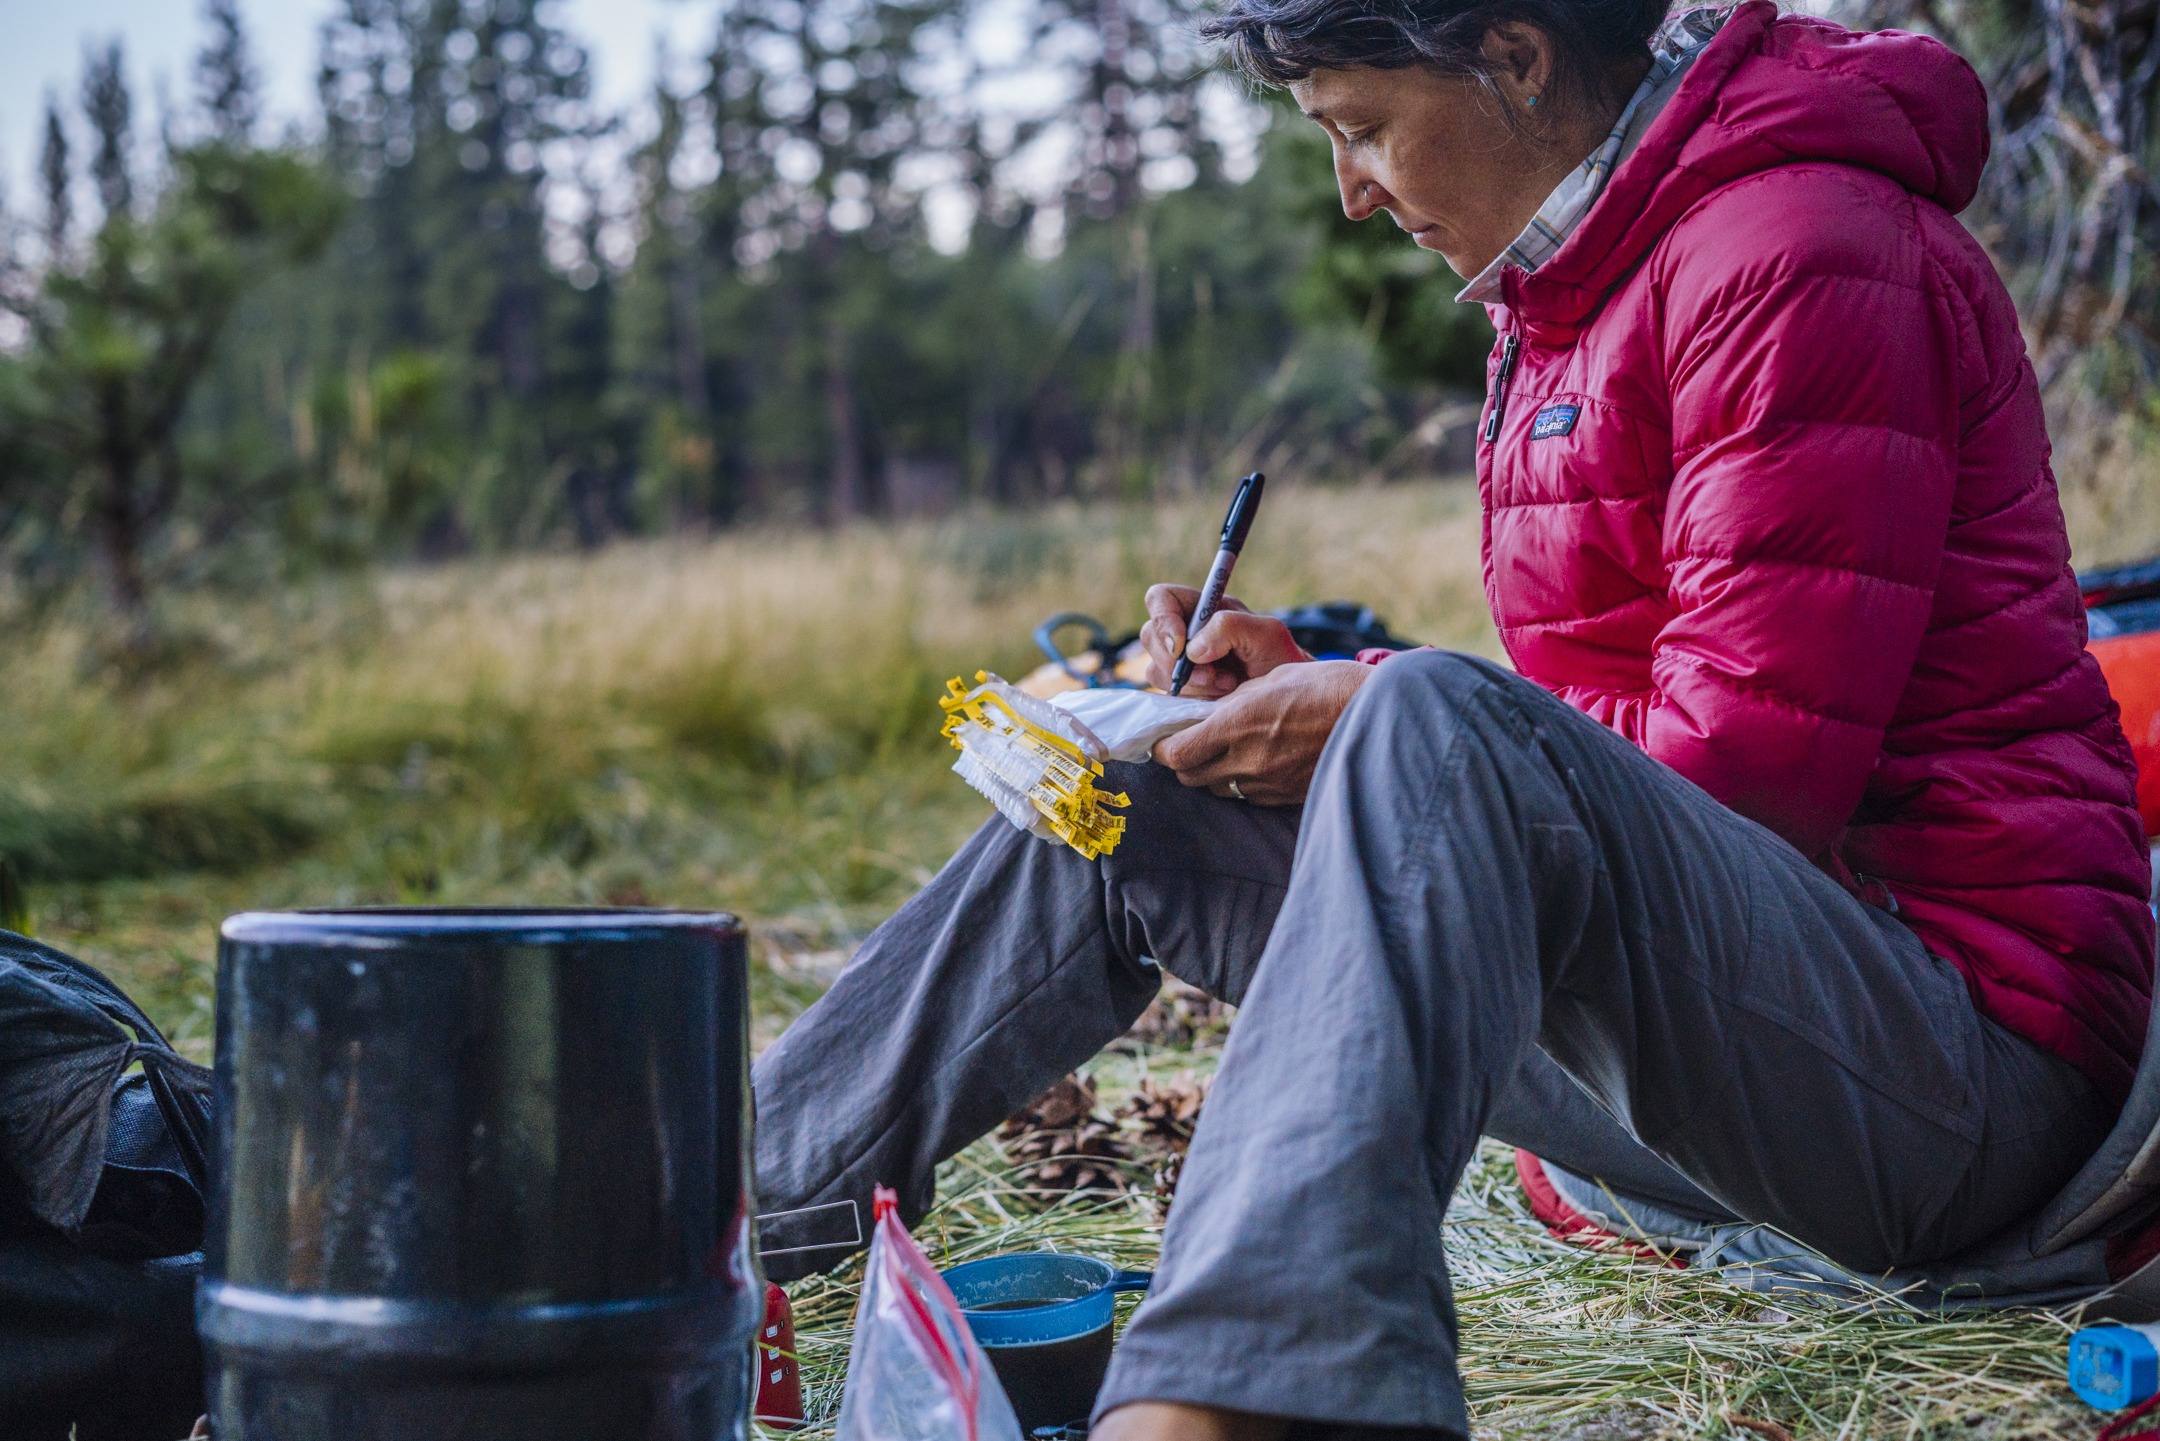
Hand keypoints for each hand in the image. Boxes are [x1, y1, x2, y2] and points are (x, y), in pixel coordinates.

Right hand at [1140, 584, 1311, 698]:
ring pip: (1155, 670)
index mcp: (1202, 609)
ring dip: (1189, 684)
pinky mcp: (1181, 690)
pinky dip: (1191, 699)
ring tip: (1226, 687)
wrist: (1284, 697)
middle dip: (1177, 662)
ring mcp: (1179, 663)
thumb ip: (1230, 627)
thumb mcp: (1266, 634)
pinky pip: (1167, 695)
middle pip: (1150, 637)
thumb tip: (1193, 649)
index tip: (1181, 647)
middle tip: (1213, 677)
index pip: (1160, 598)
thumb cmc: (1280, 658)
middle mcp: (1185, 633)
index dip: (1162, 619)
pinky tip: (1218, 699)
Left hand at [1153, 660, 1371, 804]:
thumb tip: (1206, 717)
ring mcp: (1267, 784)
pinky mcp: (1286, 796)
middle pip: (1191, 777)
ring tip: (1226, 752)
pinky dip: (1242, 782)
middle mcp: (1247, 761)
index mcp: (1237, 725)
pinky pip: (1248, 796)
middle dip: (1185, 761)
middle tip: (1191, 743)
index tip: (1164, 738)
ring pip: (1218, 790)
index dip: (1163, 748)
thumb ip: (1232, 702)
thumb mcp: (1270, 680)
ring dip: (1213, 774)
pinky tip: (1257, 762)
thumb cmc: (1325, 686)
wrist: (1376, 714)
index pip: (1177, 753)